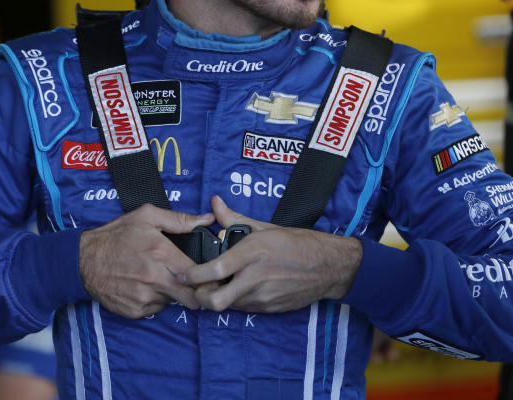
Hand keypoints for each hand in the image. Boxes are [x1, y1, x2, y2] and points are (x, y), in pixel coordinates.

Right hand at [79, 204, 213, 318]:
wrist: (83, 260)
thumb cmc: (116, 235)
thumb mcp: (146, 216)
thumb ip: (180, 220)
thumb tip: (208, 219)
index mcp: (162, 253)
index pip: (200, 274)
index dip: (208, 275)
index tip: (209, 273)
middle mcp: (155, 278)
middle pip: (192, 297)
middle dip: (197, 291)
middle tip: (194, 283)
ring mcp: (145, 297)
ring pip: (174, 302)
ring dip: (173, 293)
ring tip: (162, 278)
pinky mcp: (135, 310)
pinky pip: (156, 309)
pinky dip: (156, 300)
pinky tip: (146, 286)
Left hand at [181, 196, 361, 312]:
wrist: (330, 266)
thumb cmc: (299, 243)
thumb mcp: (266, 227)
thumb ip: (234, 218)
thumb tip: (214, 204)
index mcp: (253, 252)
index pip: (214, 269)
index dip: (193, 275)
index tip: (182, 273)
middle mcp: (256, 277)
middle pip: (216, 300)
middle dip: (200, 297)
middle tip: (197, 287)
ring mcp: (263, 296)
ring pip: (228, 305)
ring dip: (219, 298)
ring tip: (219, 284)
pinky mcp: (270, 309)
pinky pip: (245, 308)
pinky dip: (237, 300)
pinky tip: (241, 288)